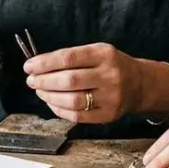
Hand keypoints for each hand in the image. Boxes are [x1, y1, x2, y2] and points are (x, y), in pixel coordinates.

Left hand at [24, 44, 150, 123]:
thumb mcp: (97, 52)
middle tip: (31, 81)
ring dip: (49, 97)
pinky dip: (59, 110)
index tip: (29, 66)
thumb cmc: (111, 65)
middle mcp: (110, 76)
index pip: (68, 58)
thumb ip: (71, 57)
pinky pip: (78, 116)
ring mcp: (110, 98)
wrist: (140, 84)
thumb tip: (38, 66)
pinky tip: (51, 103)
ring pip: (72, 100)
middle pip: (68, 80)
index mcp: (104, 54)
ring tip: (40, 91)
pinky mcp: (108, 115)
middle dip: (44, 81)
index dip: (44, 63)